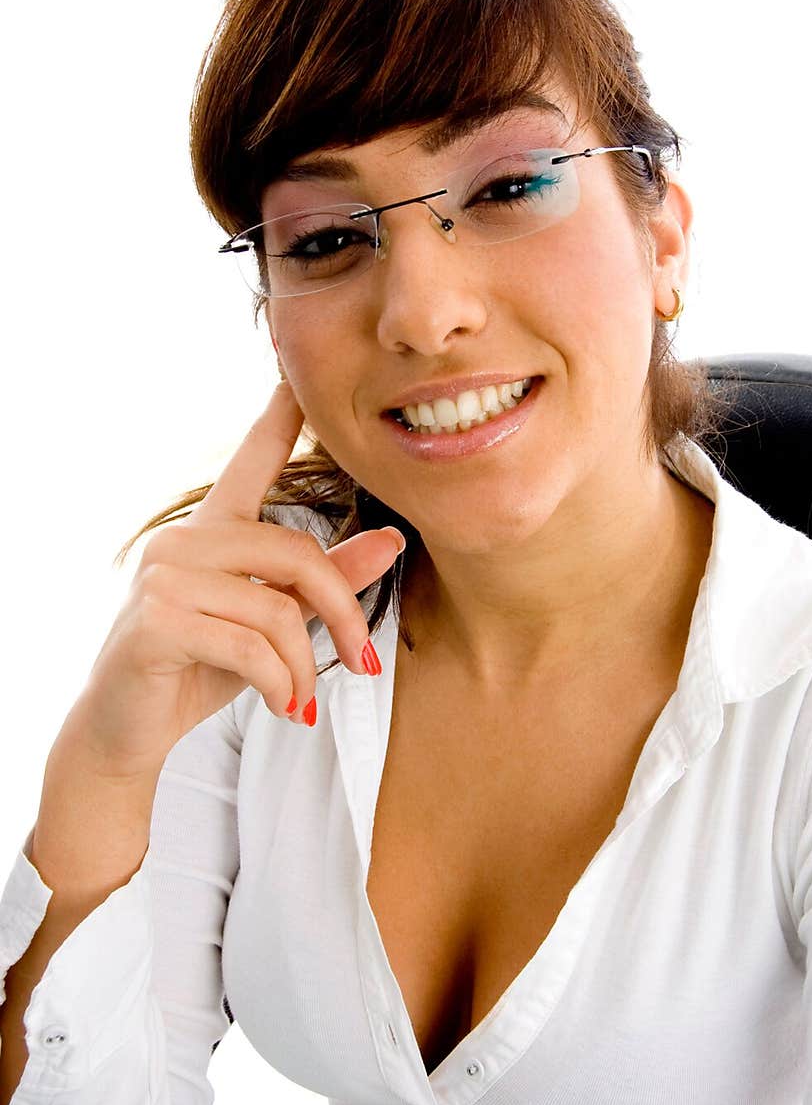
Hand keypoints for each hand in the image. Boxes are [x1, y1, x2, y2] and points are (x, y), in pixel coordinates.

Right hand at [65, 380, 404, 773]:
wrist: (127, 728)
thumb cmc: (200, 668)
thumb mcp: (274, 623)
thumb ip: (326, 582)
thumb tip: (391, 540)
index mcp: (211, 530)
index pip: (249, 462)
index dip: (277, 419)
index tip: (295, 376)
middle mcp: (184, 540)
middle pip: (295, 555)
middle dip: (342, 614)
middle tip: (364, 661)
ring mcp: (164, 576)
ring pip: (276, 611)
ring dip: (305, 668)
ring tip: (301, 700)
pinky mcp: (156, 620)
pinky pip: (249, 648)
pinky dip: (280, 685)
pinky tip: (282, 706)